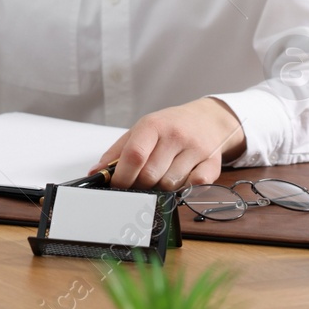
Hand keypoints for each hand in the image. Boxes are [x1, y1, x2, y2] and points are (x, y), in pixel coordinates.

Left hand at [95, 97, 246, 190]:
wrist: (206, 119)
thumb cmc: (168, 126)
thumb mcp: (140, 130)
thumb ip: (117, 152)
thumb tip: (96, 173)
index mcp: (153, 125)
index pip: (134, 155)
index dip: (122, 176)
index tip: (116, 186)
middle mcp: (176, 136)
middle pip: (150, 175)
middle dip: (140, 185)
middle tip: (139, 183)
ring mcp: (196, 149)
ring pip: (170, 184)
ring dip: (161, 187)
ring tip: (161, 176)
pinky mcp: (213, 163)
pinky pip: (195, 186)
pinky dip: (185, 189)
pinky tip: (181, 179)